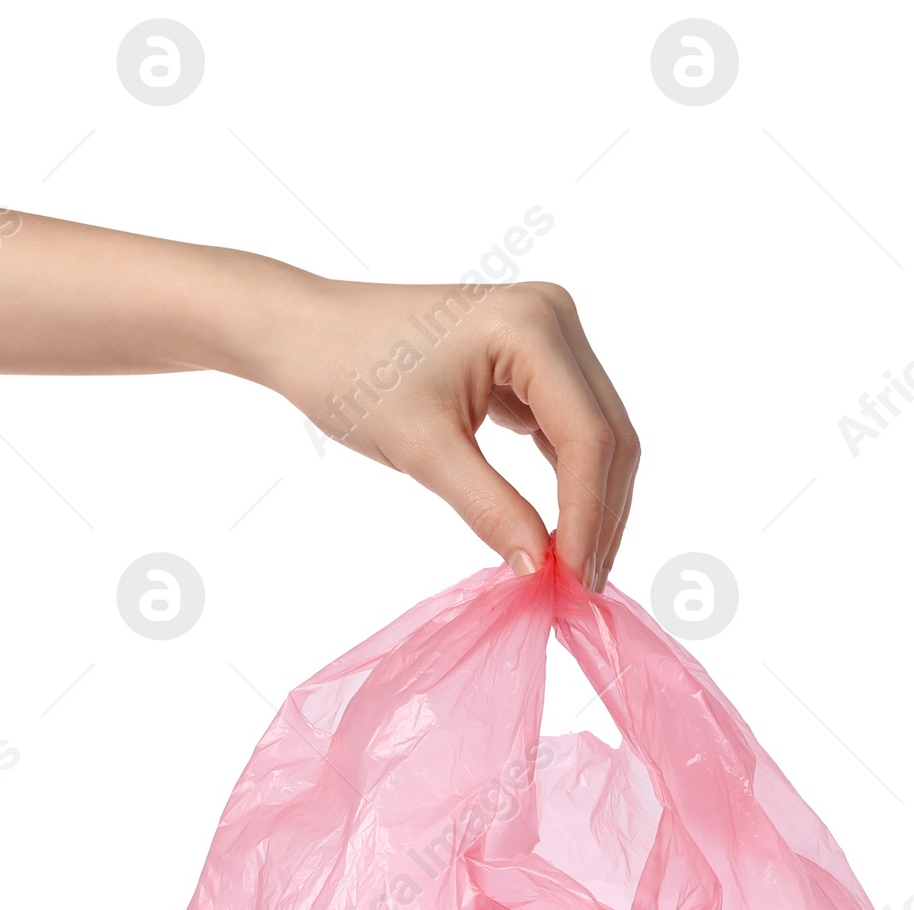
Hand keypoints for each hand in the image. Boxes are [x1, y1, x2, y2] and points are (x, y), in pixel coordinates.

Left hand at [250, 277, 637, 591]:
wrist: (307, 333)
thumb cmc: (352, 377)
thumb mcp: (423, 451)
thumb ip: (489, 508)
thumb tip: (540, 569)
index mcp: (530, 326)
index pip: (586, 435)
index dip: (587, 515)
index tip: (574, 580)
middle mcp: (554, 317)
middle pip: (607, 433)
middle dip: (599, 514)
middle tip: (581, 586)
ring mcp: (547, 335)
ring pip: (596, 433)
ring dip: (591, 502)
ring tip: (574, 568)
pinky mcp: (533, 358)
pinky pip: (569, 427)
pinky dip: (568, 480)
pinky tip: (558, 531)